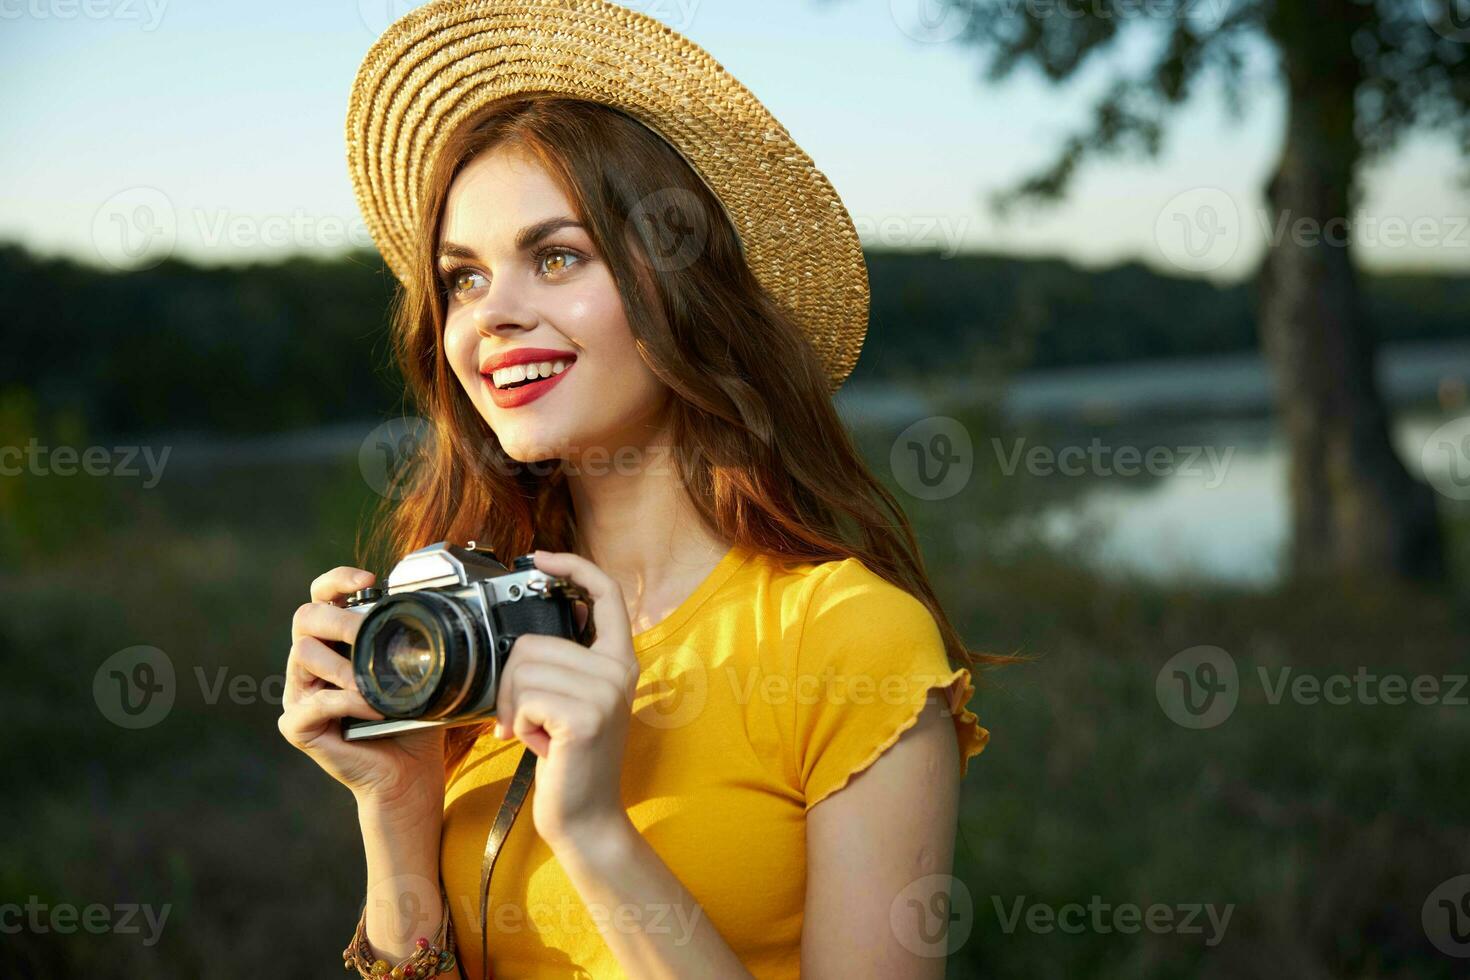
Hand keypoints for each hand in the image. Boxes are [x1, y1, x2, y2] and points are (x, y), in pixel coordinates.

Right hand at [277, 566, 445, 816]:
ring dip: (343, 666)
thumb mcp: (415, 672)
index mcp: (336, 643)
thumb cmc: (412, 721)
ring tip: (372, 683)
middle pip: (304, 617)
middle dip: (339, 620)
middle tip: (366, 634)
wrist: (408, 773)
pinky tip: (373, 710)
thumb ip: (411, 640)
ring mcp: (300, 694)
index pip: (322, 596)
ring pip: (301, 654)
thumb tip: (432, 605)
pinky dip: (346, 702)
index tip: (370, 580)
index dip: (338, 580)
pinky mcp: (297, 726)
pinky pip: (313, 703)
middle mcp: (312, 663)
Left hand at [494, 550, 639, 849]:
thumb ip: (562, 663)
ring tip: (537, 733)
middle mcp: (619, 670)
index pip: (606, 594)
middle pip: (533, 643)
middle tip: (528, 719)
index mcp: (619, 660)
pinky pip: (524, 698)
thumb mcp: (572, 701)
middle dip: (512, 684)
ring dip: (513, 708)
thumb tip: (527, 631)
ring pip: (522, 671)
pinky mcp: (584, 716)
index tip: (541, 558)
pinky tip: (539, 745)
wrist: (585, 817)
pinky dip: (518, 723)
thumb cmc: (569, 760)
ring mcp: (605, 692)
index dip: (573, 567)